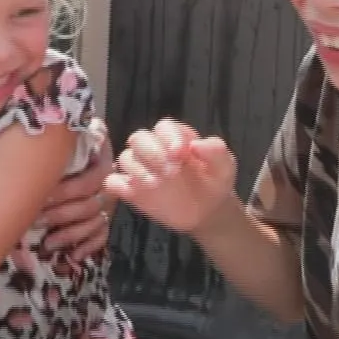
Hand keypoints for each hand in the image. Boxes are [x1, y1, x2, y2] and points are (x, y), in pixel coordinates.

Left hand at [38, 119, 117, 258]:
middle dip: (62, 216)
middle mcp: (108, 182)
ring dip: (71, 235)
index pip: (90, 181)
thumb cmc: (61, 142)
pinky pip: (102, 235)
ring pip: (95, 223)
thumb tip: (46, 133)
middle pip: (91, 205)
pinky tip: (75, 255)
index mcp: (101, 159)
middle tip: (37, 221)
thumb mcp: (65, 134)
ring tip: (48, 243)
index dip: (66, 192)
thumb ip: (62, 136)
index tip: (42, 196)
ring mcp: (108, 202)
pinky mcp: (104, 218)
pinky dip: (89, 246)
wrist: (69, 142)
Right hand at [104, 119, 237, 234]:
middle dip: (152, 153)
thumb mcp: (225, 166)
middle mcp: (155, 149)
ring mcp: (141, 169)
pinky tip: (133, 192)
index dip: (168, 137)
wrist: (208, 211)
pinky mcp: (131, 190)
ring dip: (138, 170)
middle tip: (170, 172)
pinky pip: (113, 182)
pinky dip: (117, 185)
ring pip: (125, 158)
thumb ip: (216, 151)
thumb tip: (197, 144)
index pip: (163, 127)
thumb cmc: (215, 182)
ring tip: (156, 185)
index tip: (179, 153)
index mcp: (176, 137)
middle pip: (138, 138)